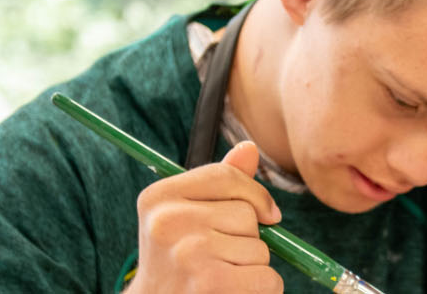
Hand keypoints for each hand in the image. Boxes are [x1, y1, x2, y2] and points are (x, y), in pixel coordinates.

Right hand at [125, 142, 284, 292]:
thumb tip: (249, 148)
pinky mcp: (211, 284)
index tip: (268, 215)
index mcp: (158, 198)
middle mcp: (168, 222)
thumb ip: (218, 184)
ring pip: (260, 249)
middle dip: (247, 239)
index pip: (226, 177)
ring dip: (253, 267)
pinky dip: (262, 289)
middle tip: (217, 259)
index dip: (256, 195)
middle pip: (247, 215)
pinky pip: (267, 278)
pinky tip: (233, 293)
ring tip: (221, 277)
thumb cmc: (176, 264)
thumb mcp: (186, 219)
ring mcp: (189, 254)